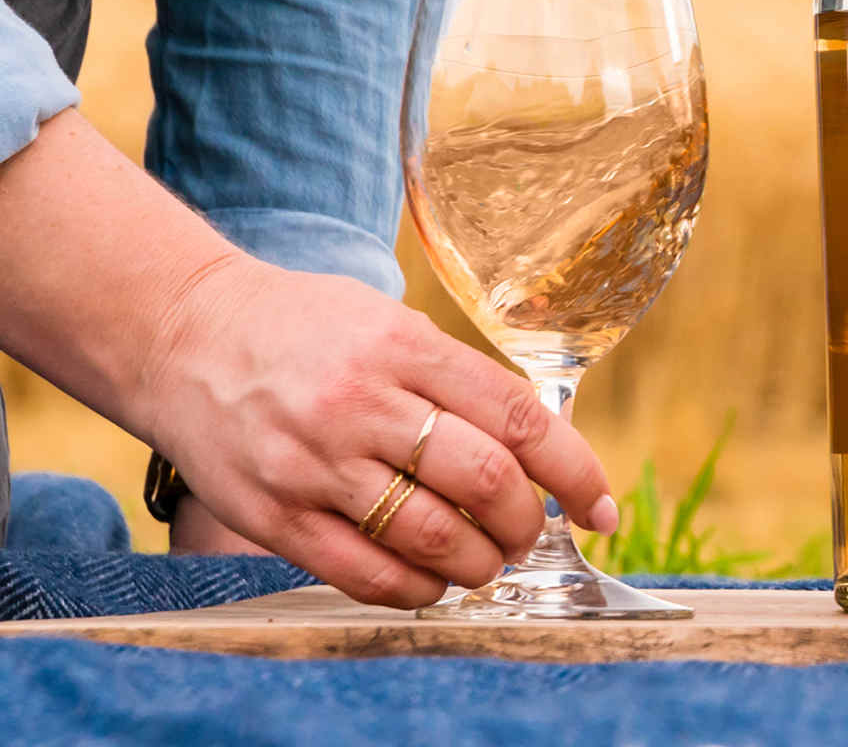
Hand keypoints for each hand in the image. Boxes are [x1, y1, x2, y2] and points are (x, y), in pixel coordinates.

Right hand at [141, 253, 619, 607]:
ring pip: (432, 537)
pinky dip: (418, 589)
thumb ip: (458, 376)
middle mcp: (363, 403)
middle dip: (527, 522)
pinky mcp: (274, 514)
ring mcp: (315, 463)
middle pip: (485, 480)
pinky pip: (366, 573)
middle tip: (529, 531)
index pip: (518, 417)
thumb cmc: (304, 328)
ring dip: (480, 563)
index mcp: (404, 347)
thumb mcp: (389, 323)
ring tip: (486, 560)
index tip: (600, 506)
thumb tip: (542, 444)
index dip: (575, 470)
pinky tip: (433, 582)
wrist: (181, 333)